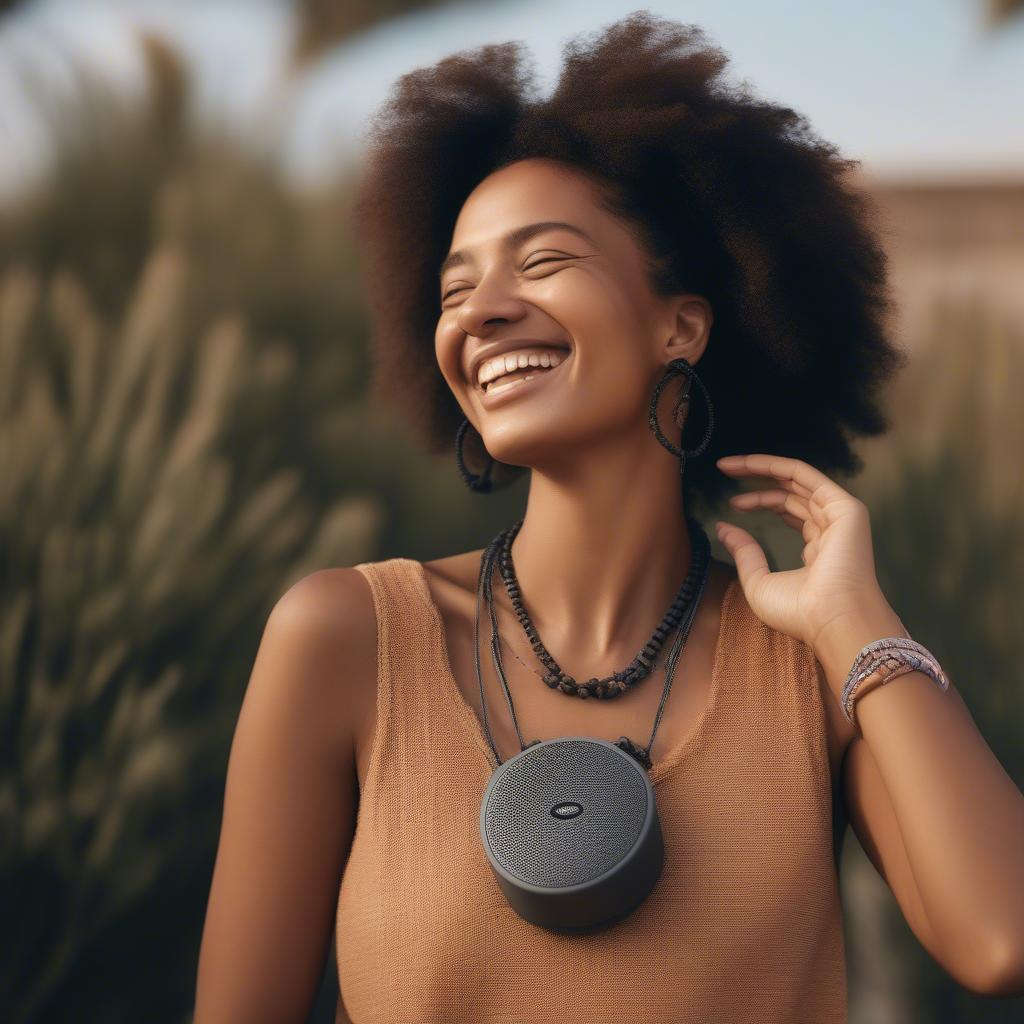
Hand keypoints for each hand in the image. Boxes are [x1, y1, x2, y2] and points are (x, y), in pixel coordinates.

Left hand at [713, 453, 887, 650]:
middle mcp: (830, 528)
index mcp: (818, 548)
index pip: (789, 512)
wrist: (830, 619)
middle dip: (756, 478)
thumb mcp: (759, 582)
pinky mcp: (844, 507)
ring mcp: (839, 516)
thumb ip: (744, 552)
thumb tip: (723, 527)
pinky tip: (750, 464)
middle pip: (791, 491)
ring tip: (727, 467)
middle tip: (724, 469)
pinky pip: (805, 476)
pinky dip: (776, 466)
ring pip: (795, 480)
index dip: (759, 501)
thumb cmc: (799, 612)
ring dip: (760, 469)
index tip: (730, 501)